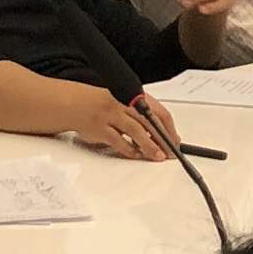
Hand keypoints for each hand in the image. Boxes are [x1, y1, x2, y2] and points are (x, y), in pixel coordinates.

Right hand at [59, 87, 173, 160]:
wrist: (77, 104)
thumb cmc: (104, 105)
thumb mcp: (125, 105)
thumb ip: (142, 117)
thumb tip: (163, 135)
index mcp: (134, 97)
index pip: (159, 112)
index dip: (170, 128)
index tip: (175, 141)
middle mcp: (124, 104)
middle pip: (150, 122)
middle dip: (163, 139)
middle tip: (170, 152)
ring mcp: (112, 115)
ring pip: (136, 131)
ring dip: (149, 146)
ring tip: (157, 157)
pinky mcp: (100, 128)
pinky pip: (118, 141)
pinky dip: (129, 149)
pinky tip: (136, 155)